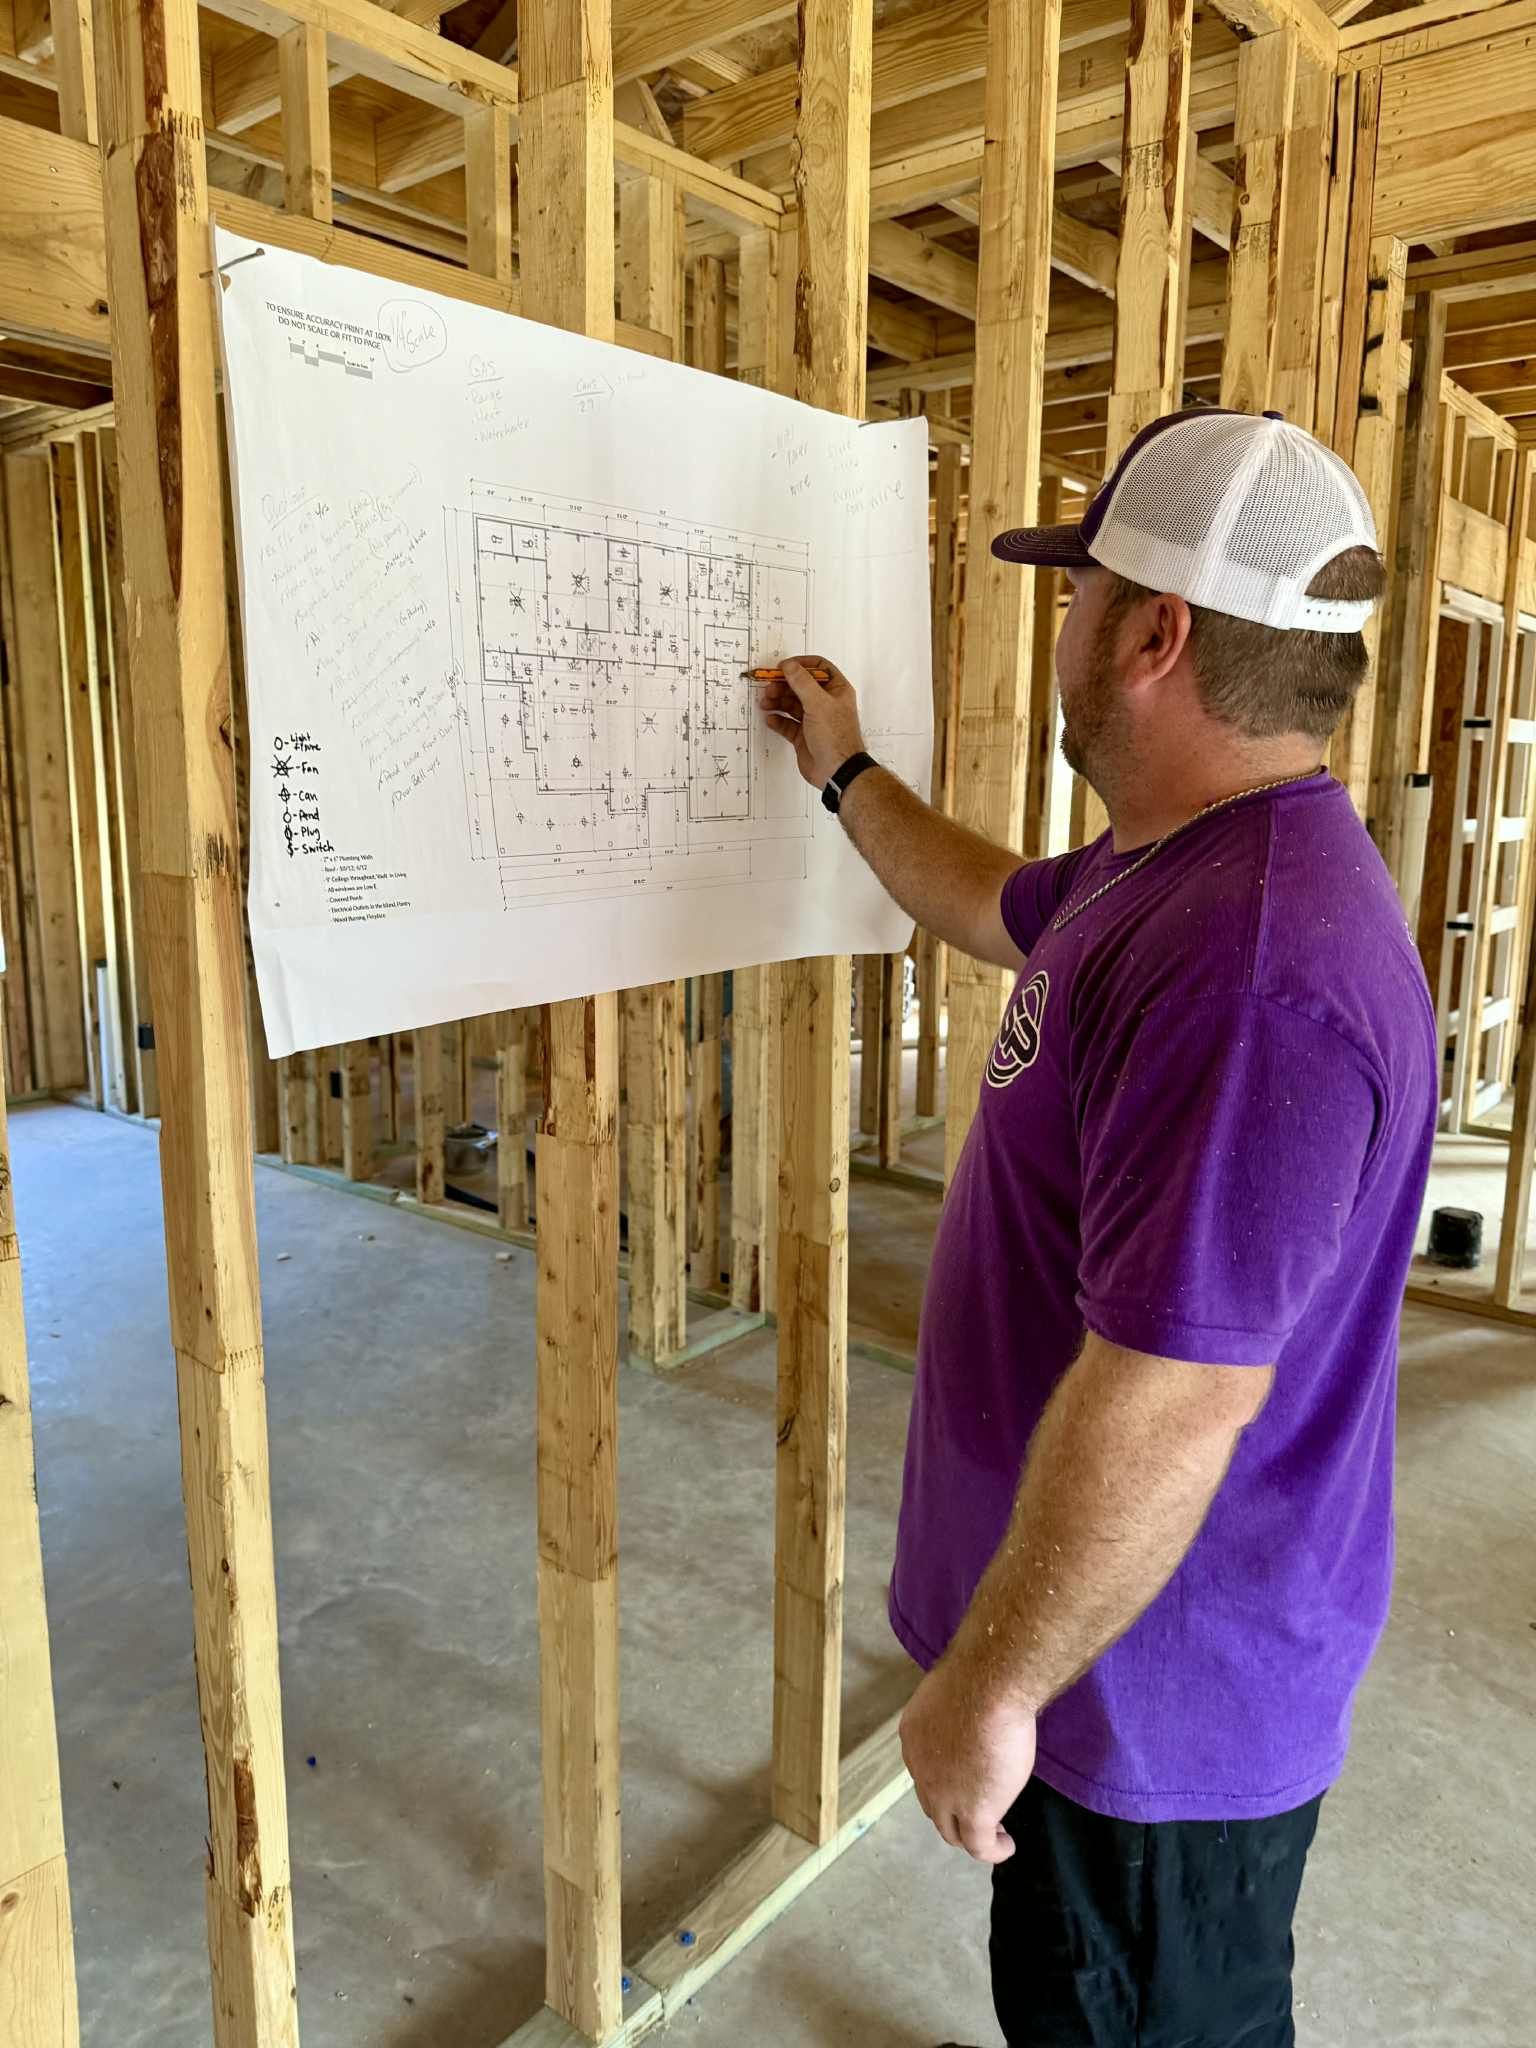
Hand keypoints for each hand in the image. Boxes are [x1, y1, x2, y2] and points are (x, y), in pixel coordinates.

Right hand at [759, 653, 867, 789]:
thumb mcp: (818, 703)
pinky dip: (778, 720)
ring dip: (777, 702)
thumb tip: (788, 665)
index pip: (819, 668)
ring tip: (765, 703)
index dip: (801, 665)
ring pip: (791, 704)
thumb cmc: (834, 736)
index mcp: (836, 690)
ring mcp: (814, 719)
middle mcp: (825, 703)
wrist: (836, 770)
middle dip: (783, 685)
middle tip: (768, 688)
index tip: (783, 667)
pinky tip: (770, 719)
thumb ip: (801, 682)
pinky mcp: (803, 735)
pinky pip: (787, 724)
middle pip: (800, 686)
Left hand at [899, 1657, 1036, 1864]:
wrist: (987, 1688)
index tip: (966, 1775)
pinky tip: (1006, 1845)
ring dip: (969, 1833)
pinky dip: (993, 1850)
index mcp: (914, 1735)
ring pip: (950, 1830)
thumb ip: (957, 1708)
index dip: (943, 1776)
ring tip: (993, 1833)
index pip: (924, 1767)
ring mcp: (943, 1795)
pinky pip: (979, 1846)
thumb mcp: (955, 1690)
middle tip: (977, 1806)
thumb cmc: (978, 1676)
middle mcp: (920, 1769)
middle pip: (931, 1803)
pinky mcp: (973, 1813)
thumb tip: (973, 1703)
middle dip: (952, 1810)